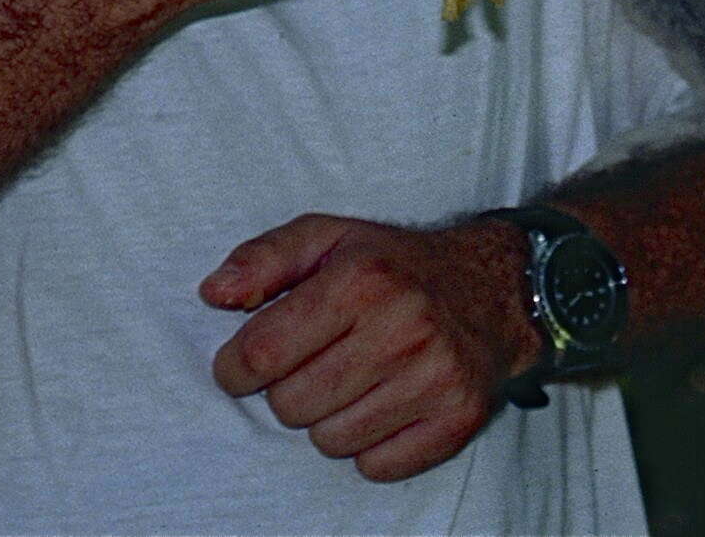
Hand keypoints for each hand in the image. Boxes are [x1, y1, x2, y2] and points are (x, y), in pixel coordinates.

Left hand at [203, 214, 541, 482]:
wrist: (491, 289)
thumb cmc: (394, 266)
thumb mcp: (328, 238)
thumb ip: (262, 259)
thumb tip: (212, 294)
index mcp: (361, 279)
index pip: (262, 353)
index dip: (234, 368)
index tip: (241, 366)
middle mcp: (402, 327)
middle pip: (291, 405)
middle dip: (285, 391)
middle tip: (310, 366)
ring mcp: (434, 377)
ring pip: (329, 441)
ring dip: (326, 419)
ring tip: (349, 382)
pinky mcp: (457, 418)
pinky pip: (376, 466)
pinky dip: (368, 445)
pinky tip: (381, 404)